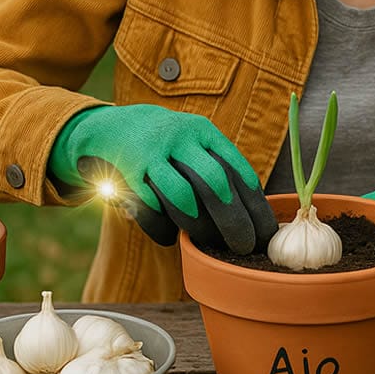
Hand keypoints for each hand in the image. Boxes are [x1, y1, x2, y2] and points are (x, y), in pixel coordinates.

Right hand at [48, 104, 276, 253]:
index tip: (265, 233)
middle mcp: (181, 137)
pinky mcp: (126, 171)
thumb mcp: (193, 145)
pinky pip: (149, 208)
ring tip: (209, 244)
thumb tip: (254, 217)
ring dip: (199, 226)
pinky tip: (170, 239)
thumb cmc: (166, 147)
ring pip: (182, 197)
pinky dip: (162, 229)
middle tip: (244, 248)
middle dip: (233, 220)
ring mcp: (151, 152)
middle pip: (215, 183)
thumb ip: (218, 170)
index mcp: (204, 132)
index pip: (238, 170)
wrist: (109, 126)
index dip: (255, 205)